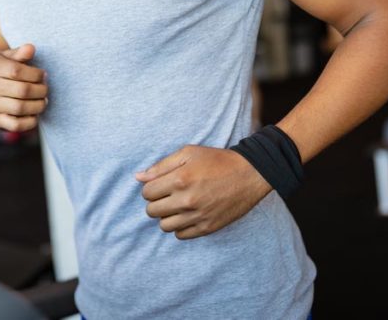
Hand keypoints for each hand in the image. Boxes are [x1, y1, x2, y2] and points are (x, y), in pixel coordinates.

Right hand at [0, 44, 47, 131]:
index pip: (17, 71)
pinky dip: (29, 122)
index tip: (43, 75)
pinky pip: (15, 125)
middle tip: (45, 89)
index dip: (35, 74)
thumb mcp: (5, 58)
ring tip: (43, 101)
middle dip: (40, 90)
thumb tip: (31, 48)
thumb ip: (19, 53)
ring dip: (38, 106)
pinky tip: (35, 115)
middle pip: (22, 90)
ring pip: (20, 108)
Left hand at [136, 145, 272, 239]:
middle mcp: (187, 200)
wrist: (249, 174)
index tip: (161, 184)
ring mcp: (197, 216)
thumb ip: (161, 166)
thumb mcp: (188, 153)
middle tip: (168, 194)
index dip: (151, 187)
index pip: (146, 193)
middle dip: (156, 202)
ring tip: (177, 205)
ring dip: (167, 216)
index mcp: (180, 179)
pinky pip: (180, 235)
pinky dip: (180, 227)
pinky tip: (187, 215)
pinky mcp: (207, 228)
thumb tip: (138, 178)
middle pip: (152, 211)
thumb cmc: (216, 160)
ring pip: (164, 226)